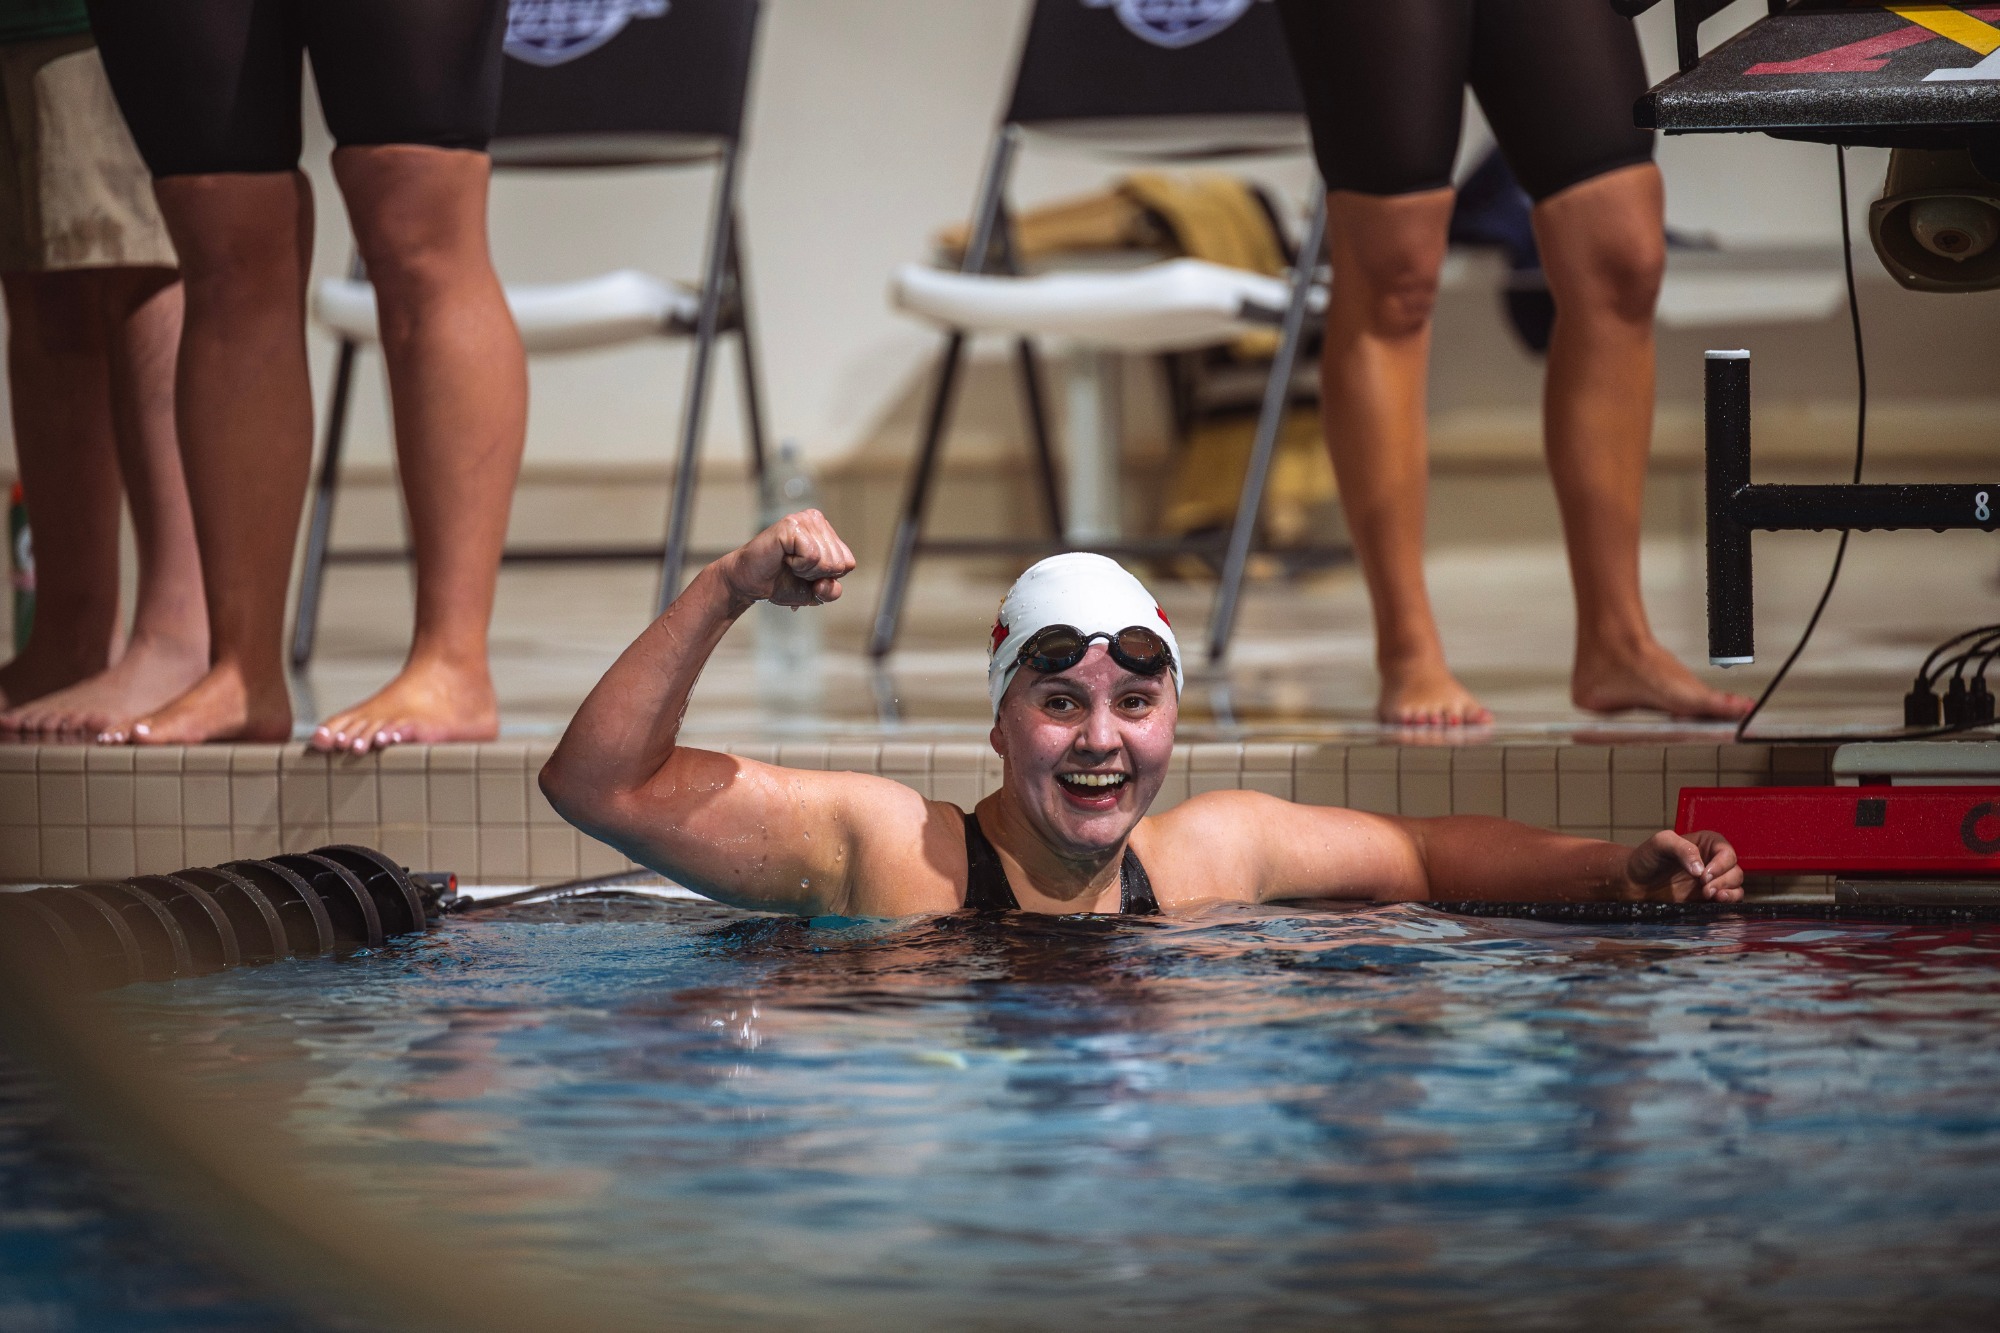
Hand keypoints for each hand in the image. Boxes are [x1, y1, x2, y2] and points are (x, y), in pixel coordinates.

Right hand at [719, 509, 855, 609]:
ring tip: (788, 562)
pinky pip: (812, 556)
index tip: (805, 574)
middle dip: (816, 576)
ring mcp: (804, 519)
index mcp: (826, 531)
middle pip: (839, 563)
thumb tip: (825, 582)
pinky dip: (798, 565)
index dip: (827, 578)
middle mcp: (817, 520)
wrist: (749, 583)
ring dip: (806, 571)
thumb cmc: (780, 582)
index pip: (848, 563)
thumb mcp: (815, 593)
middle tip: (794, 569)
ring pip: (827, 560)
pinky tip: (784, 557)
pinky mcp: (791, 524)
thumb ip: (831, 591)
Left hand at [1624, 829, 1742, 902]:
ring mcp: (1712, 880)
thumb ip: (1682, 849)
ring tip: (1709, 895)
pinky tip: (1716, 901)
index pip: (1726, 852)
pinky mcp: (1708, 897)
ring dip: (1728, 891)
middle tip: (1704, 888)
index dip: (1721, 864)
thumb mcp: (1661, 843)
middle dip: (1723, 880)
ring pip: (1736, 885)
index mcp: (1706, 843)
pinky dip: (1729, 901)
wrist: (1633, 882)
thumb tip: (1701, 870)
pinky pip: (1730, 899)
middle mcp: (1713, 861)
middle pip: (1734, 870)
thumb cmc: (1646, 857)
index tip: (1703, 875)